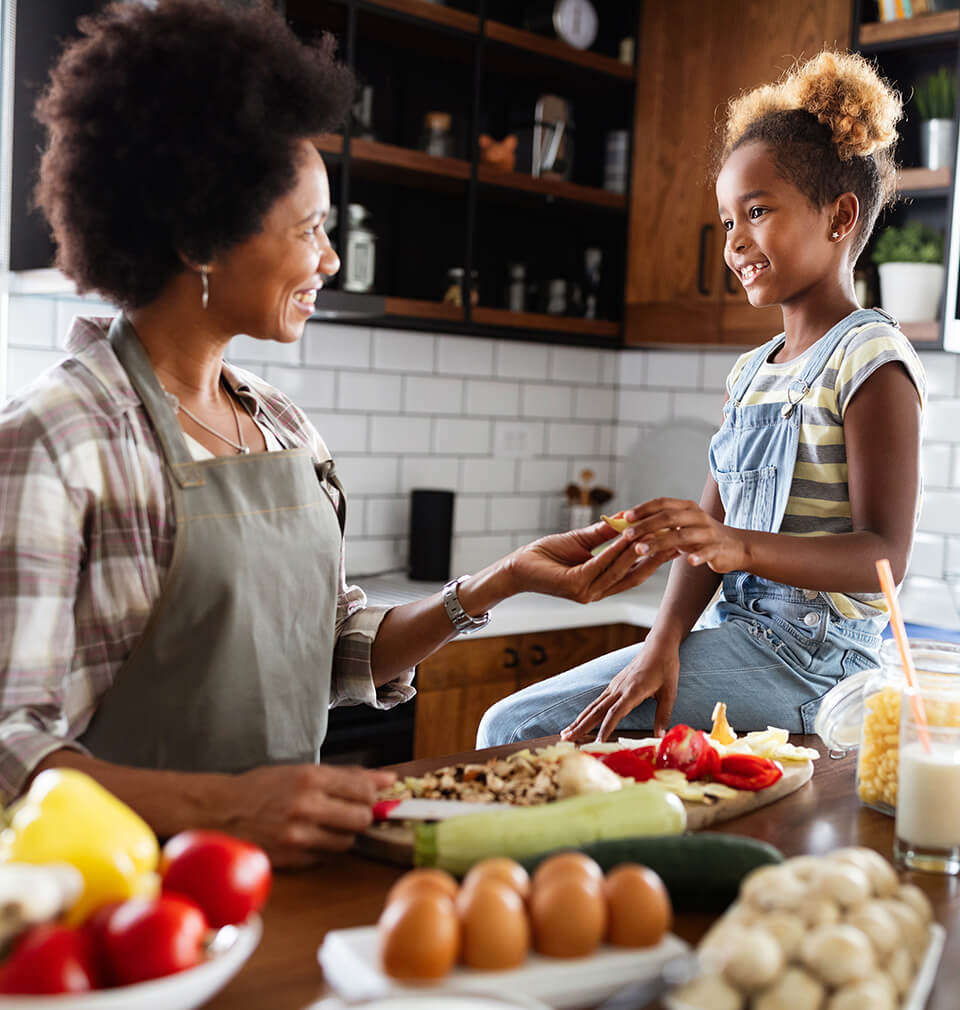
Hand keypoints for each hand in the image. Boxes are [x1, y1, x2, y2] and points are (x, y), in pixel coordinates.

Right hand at [222, 763, 395, 866]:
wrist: (221, 811)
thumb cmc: (262, 788)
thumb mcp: (302, 771)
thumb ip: (346, 775)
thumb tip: (387, 779)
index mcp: (309, 778)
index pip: (364, 790)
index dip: (372, 795)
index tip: (370, 795)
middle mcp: (305, 807)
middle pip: (361, 819)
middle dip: (361, 815)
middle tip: (350, 810)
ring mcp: (298, 836)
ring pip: (347, 841)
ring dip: (344, 833)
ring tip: (325, 822)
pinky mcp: (292, 858)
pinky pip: (326, 857)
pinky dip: (325, 848)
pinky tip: (309, 836)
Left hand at [505, 521, 678, 603]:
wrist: (519, 566)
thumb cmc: (547, 554)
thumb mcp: (581, 541)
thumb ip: (604, 534)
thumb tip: (626, 519)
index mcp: (601, 584)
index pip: (634, 572)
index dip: (655, 558)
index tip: (673, 541)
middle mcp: (597, 592)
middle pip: (634, 575)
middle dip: (655, 558)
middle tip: (675, 540)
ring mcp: (587, 592)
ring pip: (619, 570)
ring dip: (636, 551)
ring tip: (653, 534)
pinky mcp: (575, 586)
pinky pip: (599, 566)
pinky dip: (614, 551)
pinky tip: (625, 538)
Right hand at [560, 639, 679, 741]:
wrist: (658, 646)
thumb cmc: (665, 668)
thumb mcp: (670, 692)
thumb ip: (663, 715)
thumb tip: (661, 736)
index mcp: (633, 691)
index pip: (615, 713)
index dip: (605, 729)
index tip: (597, 742)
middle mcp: (619, 689)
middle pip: (596, 711)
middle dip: (580, 726)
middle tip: (565, 739)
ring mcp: (615, 686)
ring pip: (593, 706)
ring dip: (579, 720)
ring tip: (565, 732)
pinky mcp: (614, 684)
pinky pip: (598, 700)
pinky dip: (587, 712)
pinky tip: (581, 719)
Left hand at [622, 498, 746, 572]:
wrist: (736, 547)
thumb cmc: (701, 536)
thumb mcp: (681, 527)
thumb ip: (659, 525)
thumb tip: (628, 525)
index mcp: (687, 508)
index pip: (663, 503)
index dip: (643, 509)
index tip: (625, 517)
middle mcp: (697, 517)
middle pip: (669, 518)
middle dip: (645, 526)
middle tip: (627, 535)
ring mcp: (708, 532)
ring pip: (682, 535)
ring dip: (660, 542)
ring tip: (641, 550)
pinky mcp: (718, 549)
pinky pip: (707, 552)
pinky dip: (698, 556)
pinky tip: (689, 561)